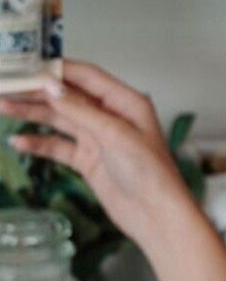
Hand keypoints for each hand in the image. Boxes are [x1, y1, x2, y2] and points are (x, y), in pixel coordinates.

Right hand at [0, 59, 225, 280]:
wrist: (155, 214)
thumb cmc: (149, 172)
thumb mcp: (114, 135)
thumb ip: (81, 110)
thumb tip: (51, 85)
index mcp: (126, 102)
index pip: (87, 76)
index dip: (56, 70)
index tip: (26, 66)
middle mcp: (112, 116)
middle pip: (68, 97)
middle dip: (36, 92)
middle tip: (5, 88)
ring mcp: (99, 138)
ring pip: (60, 120)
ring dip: (32, 114)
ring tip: (2, 107)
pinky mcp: (89, 160)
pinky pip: (59, 146)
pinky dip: (39, 143)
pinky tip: (18, 141)